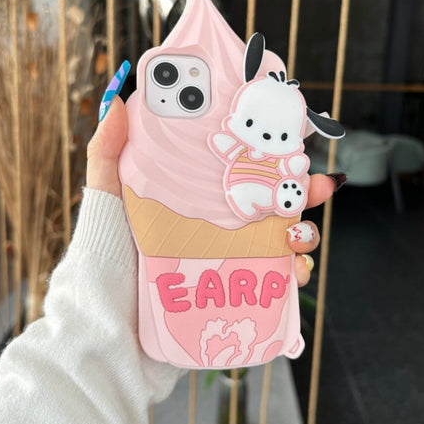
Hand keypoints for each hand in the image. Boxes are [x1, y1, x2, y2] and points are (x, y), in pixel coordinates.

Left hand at [86, 97, 338, 286]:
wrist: (109, 323)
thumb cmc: (105, 256)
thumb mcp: (106, 197)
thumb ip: (107, 152)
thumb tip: (116, 99)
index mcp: (199, 198)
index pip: (243, 169)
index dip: (273, 155)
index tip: (294, 140)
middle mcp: (221, 226)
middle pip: (274, 202)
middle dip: (305, 191)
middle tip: (319, 185)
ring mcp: (232, 260)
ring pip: (285, 240)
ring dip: (306, 233)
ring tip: (298, 237)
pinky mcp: (238, 292)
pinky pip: (278, 282)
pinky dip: (295, 274)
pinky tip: (293, 271)